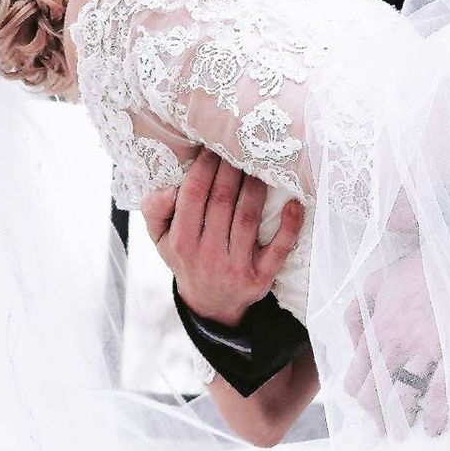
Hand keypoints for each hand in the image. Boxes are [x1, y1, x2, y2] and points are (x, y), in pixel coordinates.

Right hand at [142, 151, 303, 325]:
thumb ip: (155, 210)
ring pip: (248, 218)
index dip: (205, 167)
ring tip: (262, 164)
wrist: (211, 304)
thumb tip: (170, 187)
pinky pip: (278, 249)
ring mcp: (235, 267)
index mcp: (181, 242)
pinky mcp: (261, 278)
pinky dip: (289, 226)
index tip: (213, 147)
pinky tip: (294, 204)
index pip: (193, 195)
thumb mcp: (160, 240)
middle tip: (240, 146)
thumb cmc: (187, 257)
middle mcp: (207, 255)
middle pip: (222, 202)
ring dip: (256, 187)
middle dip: (232, 169)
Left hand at [343, 252, 448, 435]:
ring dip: (399, 422)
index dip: (359, 398)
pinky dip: (433, 416)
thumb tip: (352, 341)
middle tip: (385, 430)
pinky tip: (432, 427)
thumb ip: (357, 312)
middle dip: (376, 417)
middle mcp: (396, 346)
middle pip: (375, 395)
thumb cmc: (418, 269)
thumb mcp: (376, 281)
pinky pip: (438, 394)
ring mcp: (424, 352)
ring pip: (402, 399)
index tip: (367, 408)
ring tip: (402, 434)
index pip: (357, 377)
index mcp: (377, 330)